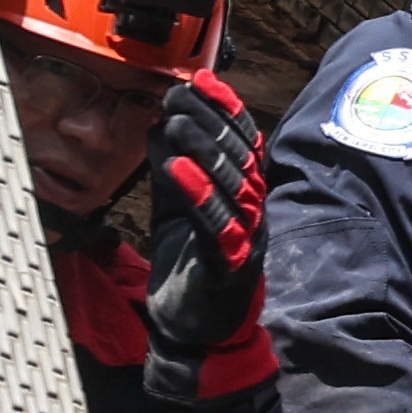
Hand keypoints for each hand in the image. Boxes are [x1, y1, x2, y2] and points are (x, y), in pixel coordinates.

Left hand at [142, 71, 263, 379]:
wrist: (196, 333)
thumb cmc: (190, 268)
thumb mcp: (177, 210)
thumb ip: (173, 170)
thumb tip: (157, 122)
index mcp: (245, 198)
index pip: (242, 144)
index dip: (225, 110)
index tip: (201, 79)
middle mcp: (254, 214)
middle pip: (240, 158)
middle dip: (211, 121)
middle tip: (181, 92)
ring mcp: (246, 240)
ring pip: (232, 187)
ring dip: (203, 150)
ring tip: (174, 119)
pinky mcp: (231, 266)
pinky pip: (217, 227)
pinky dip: (198, 196)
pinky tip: (175, 169)